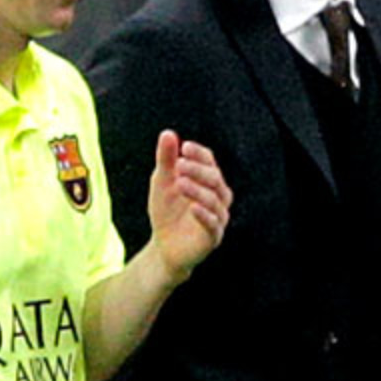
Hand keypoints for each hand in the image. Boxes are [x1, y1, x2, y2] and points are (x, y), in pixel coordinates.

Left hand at [146, 130, 231, 283]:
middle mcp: (218, 197)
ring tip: (180, 183)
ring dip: (198, 190)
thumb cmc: (167, 211)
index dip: (199, 154)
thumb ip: (166, 160)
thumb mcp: (162, 183)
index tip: (184, 147)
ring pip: (215, 200)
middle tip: (180, 164)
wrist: (164, 247)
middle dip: (198, 170)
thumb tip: (167, 133)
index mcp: (208, 181)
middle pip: (215, 179)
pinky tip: (192, 207)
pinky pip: (213, 224)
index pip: (210, 162)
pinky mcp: (213, 237)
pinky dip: (204, 214)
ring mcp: (218, 217)